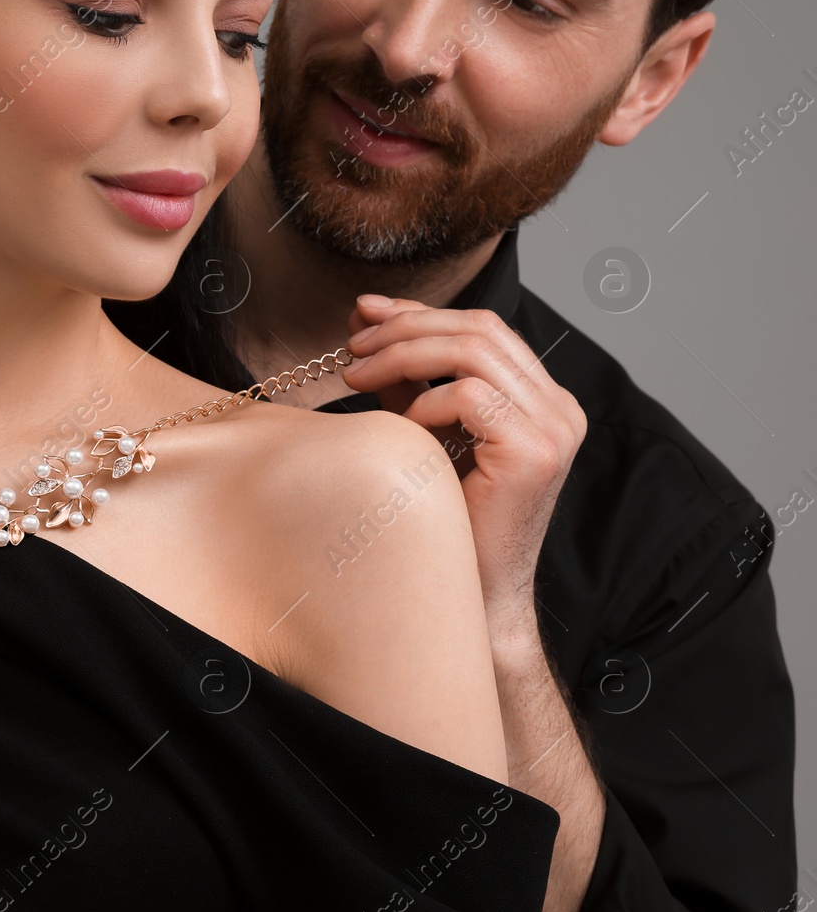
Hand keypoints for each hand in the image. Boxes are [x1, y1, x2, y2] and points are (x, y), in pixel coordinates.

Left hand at [339, 295, 586, 650]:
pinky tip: (399, 428)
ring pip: (474, 351)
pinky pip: (470, 397)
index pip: (483, 328)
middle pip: (481, 328)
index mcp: (543, 399)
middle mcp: (560, 408)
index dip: (421, 313)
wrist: (471, 598)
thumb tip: (366, 314)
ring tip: (355, 376)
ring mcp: (555, 429)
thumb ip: (408, 377)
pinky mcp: (535, 453)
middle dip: (407, 327)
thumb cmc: (445, 521)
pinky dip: (425, 404)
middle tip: (351, 345)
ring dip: (404, 355)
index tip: (364, 314)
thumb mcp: (425, 432)